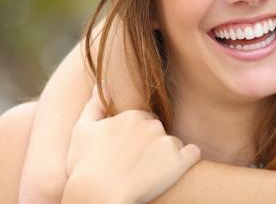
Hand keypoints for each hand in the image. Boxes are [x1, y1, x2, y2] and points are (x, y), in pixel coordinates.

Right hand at [64, 87, 200, 203]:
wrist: (97, 197)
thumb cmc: (85, 167)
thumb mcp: (82, 131)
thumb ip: (94, 105)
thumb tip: (98, 83)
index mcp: (133, 115)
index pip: (144, 120)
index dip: (136, 136)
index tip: (127, 152)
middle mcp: (153, 125)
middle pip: (159, 131)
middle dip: (152, 144)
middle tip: (137, 163)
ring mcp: (167, 142)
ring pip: (174, 144)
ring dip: (167, 155)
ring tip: (149, 172)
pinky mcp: (180, 162)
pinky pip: (193, 153)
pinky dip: (187, 160)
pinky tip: (173, 171)